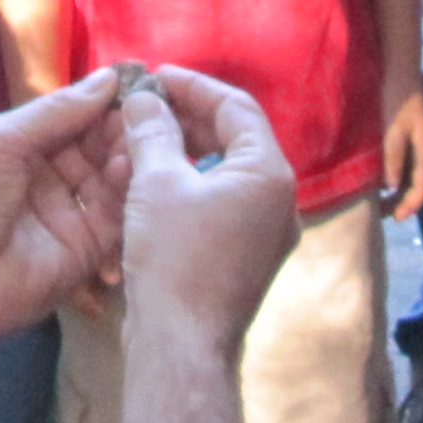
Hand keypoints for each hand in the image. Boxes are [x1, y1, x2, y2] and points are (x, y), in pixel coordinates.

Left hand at [0, 70, 132, 346]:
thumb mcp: (0, 141)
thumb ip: (55, 111)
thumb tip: (108, 77)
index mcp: (21, 150)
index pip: (71, 119)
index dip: (100, 102)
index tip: (139, 82)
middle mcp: (48, 179)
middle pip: (95, 147)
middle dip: (119, 127)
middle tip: (149, 108)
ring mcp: (69, 214)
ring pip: (110, 178)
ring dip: (126, 155)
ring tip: (144, 134)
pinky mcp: (87, 249)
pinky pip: (114, 216)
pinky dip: (124, 190)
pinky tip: (131, 166)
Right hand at [116, 66, 299, 355]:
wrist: (181, 345)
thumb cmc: (173, 258)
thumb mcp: (157, 184)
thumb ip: (152, 131)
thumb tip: (142, 96)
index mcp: (269, 174)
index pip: (236, 108)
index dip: (193, 86)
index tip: (155, 76)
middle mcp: (280, 202)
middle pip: (235, 140)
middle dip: (188, 118)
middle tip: (145, 105)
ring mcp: (267, 234)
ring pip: (227, 175)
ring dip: (186, 153)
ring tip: (142, 140)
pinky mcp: (247, 259)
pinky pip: (223, 207)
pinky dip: (192, 187)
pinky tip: (154, 185)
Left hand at [379, 82, 422, 217]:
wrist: (400, 71)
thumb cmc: (397, 97)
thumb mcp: (393, 128)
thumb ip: (393, 157)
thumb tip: (391, 186)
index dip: (412, 204)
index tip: (399, 219)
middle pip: (418, 184)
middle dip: (403, 202)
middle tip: (385, 217)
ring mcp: (418, 145)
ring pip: (410, 176)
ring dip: (397, 192)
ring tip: (378, 205)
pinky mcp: (408, 139)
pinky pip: (404, 165)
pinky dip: (393, 177)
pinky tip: (378, 183)